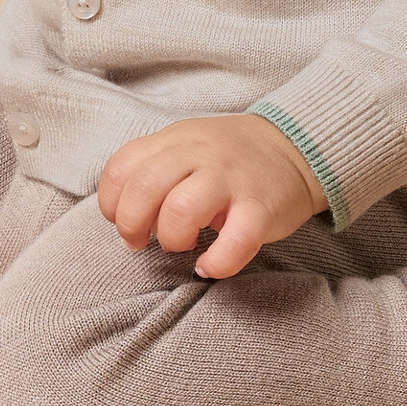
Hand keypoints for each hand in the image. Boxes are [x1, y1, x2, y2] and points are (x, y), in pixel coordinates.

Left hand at [97, 114, 326, 279]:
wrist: (295, 146)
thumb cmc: (228, 157)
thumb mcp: (185, 146)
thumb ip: (152, 171)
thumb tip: (125, 224)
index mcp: (174, 140)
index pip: (121, 168)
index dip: (111, 203)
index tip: (122, 220)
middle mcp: (199, 154)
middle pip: (144, 188)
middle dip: (133, 225)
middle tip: (144, 241)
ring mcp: (231, 179)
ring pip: (182, 209)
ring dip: (172, 238)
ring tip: (183, 245)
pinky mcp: (262, 207)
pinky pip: (235, 240)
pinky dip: (217, 262)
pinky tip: (210, 265)